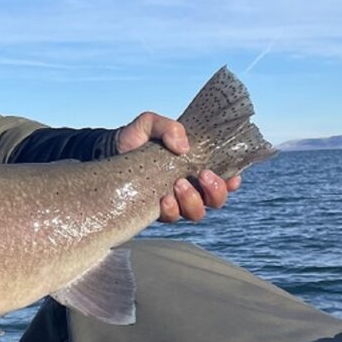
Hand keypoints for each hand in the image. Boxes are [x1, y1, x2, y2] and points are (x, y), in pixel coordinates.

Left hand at [116, 112, 241, 222]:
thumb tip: (183, 147)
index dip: (233, 181)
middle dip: (215, 191)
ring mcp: (173, 200)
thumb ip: (168, 126)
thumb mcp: (149, 124)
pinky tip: (163, 199)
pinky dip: (171, 210)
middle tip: (201, 175)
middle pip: (216, 200)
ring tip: (178, 185)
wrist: (108, 151)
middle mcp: (189, 186)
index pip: (225, 179)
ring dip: (193, 201)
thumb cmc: (134, 137)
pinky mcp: (155, 210)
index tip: (231, 176)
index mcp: (195, 166)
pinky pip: (171, 218)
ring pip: (197, 213)